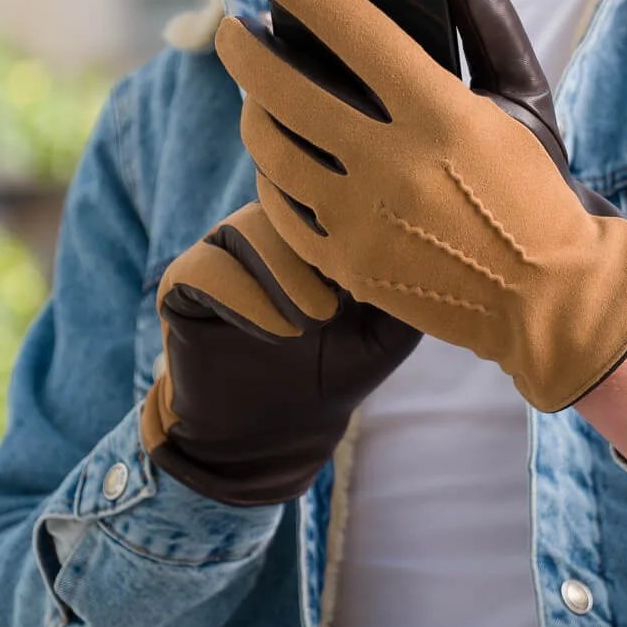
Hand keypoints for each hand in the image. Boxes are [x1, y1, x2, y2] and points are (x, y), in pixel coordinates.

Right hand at [141, 202, 420, 505]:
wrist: (270, 433)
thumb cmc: (333, 375)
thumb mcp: (384, 336)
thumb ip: (407, 292)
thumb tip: (442, 252)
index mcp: (314, 231)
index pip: (331, 193)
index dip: (355, 215)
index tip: (379, 260)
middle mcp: (269, 231)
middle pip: (287, 200)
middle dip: (318, 244)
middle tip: (342, 303)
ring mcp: (224, 253)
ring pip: (246, 227)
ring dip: (283, 274)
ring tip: (310, 323)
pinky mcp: (184, 282)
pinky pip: (204, 267)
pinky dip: (241, 297)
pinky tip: (274, 332)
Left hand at [216, 0, 626, 413]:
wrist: (543, 297)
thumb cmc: (534, 189)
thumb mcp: (526, 100)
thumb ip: (489, 21)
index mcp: (441, 115)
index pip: (354, 30)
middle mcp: (393, 166)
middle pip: (287, 91)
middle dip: (245, 47)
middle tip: (232, 25)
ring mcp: (363, 221)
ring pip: (273, 151)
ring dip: (253, 111)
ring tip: (255, 95)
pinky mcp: (348, 266)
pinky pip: (283, 210)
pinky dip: (272, 176)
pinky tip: (279, 160)